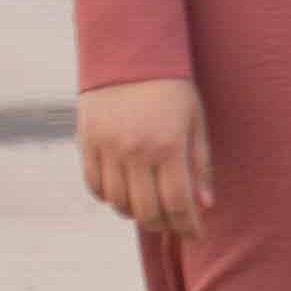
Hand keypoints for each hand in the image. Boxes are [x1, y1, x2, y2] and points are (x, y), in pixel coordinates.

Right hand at [80, 79, 211, 244]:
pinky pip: (94, 187)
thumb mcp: (195, 121)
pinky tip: (124, 193)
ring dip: (136, 213)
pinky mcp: (86, 144)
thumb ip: (200, 165)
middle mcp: (135, 152)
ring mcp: (107, 149)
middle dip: (164, 225)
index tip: (197, 237)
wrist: (127, 54)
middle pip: (147, 211)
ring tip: (151, 207)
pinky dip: (110, 198)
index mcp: (168, 146)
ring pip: (118, 204)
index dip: (189, 226)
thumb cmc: (171, 88)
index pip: (178, 203)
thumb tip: (204, 205)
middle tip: (175, 225)